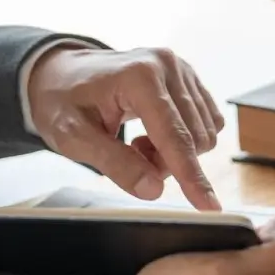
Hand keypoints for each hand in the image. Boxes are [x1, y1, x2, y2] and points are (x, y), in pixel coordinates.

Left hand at [28, 45, 225, 209]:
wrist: (65, 75)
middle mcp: (167, 66)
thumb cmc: (64, 102)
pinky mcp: (190, 78)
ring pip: (203, 135)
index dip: (191, 176)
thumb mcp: (73, 137)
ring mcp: (182, 69)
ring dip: (175, 153)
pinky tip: (154, 133)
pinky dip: (183, 140)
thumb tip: (154, 189)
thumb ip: (114, 163)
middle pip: (193, 139)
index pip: (174, 136)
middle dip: (167, 163)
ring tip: (138, 144)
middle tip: (132, 158)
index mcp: (139, 76)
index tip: (210, 208)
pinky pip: (206, 123)